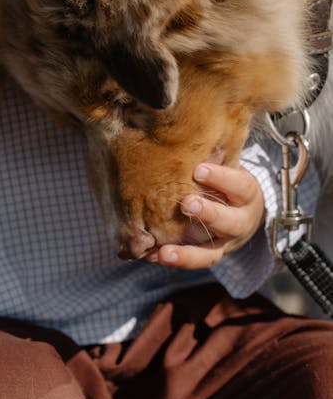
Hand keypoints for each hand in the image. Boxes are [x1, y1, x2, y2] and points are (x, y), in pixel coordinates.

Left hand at [147, 162, 264, 269]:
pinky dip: (172, 259)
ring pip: (210, 254)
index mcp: (247, 196)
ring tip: (164, 253)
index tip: (199, 169)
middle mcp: (240, 223)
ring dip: (186, 254)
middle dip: (208, 213)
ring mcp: (225, 243)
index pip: (240, 186)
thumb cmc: (227, 182)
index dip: (222, 178)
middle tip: (186, 204)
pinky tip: (151, 255)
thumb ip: (213, 158)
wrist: (243, 212)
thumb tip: (188, 137)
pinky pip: (192, 261)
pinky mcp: (209, 255)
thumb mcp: (227, 167)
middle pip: (229, 223)